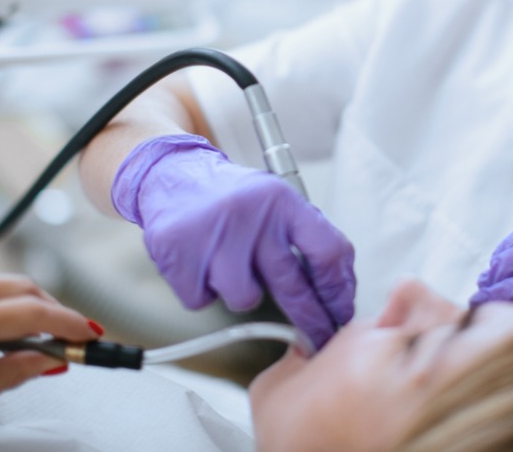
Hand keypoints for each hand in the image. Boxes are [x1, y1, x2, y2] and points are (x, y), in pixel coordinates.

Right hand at [112, 134, 355, 348]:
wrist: (171, 175)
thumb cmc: (231, 197)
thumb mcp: (275, 201)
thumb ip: (307, 236)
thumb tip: (340, 288)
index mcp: (281, 200)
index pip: (328, 251)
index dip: (339, 291)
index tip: (340, 312)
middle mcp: (250, 215)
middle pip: (293, 286)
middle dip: (310, 320)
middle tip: (317, 338)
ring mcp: (213, 235)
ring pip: (245, 299)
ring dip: (241, 292)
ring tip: (229, 264)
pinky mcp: (179, 254)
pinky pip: (202, 300)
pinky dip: (202, 290)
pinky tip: (200, 263)